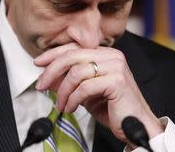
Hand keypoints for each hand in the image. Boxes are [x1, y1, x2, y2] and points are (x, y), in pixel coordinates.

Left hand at [34, 44, 163, 141]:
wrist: (136, 126)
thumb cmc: (114, 109)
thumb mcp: (86, 93)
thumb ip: (70, 82)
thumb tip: (48, 77)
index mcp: (106, 54)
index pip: (75, 48)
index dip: (53, 54)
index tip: (38, 63)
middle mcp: (112, 56)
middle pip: (72, 56)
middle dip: (52, 71)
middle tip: (41, 86)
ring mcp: (116, 67)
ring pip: (76, 72)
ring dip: (63, 91)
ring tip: (61, 105)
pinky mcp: (117, 81)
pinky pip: (85, 87)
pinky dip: (73, 99)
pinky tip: (71, 108)